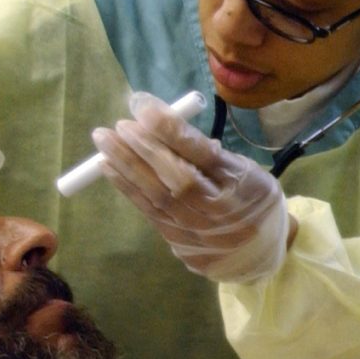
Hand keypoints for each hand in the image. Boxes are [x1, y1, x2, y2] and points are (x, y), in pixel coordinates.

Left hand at [94, 92, 290, 283]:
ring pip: (158, 196)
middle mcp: (221, 209)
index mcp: (242, 184)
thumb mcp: (246, 169)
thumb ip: (210, 151)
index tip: (143, 105)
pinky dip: (126, 187)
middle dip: (145, 148)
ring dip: (126, 165)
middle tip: (120, 124)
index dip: (170, 129)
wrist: (255, 253)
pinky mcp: (178, 241)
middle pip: (179, 177)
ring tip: (103, 140)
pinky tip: (108, 167)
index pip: (204, 153)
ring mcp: (198, 229)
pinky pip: (149, 211)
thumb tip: (164, 123)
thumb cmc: (250, 199)